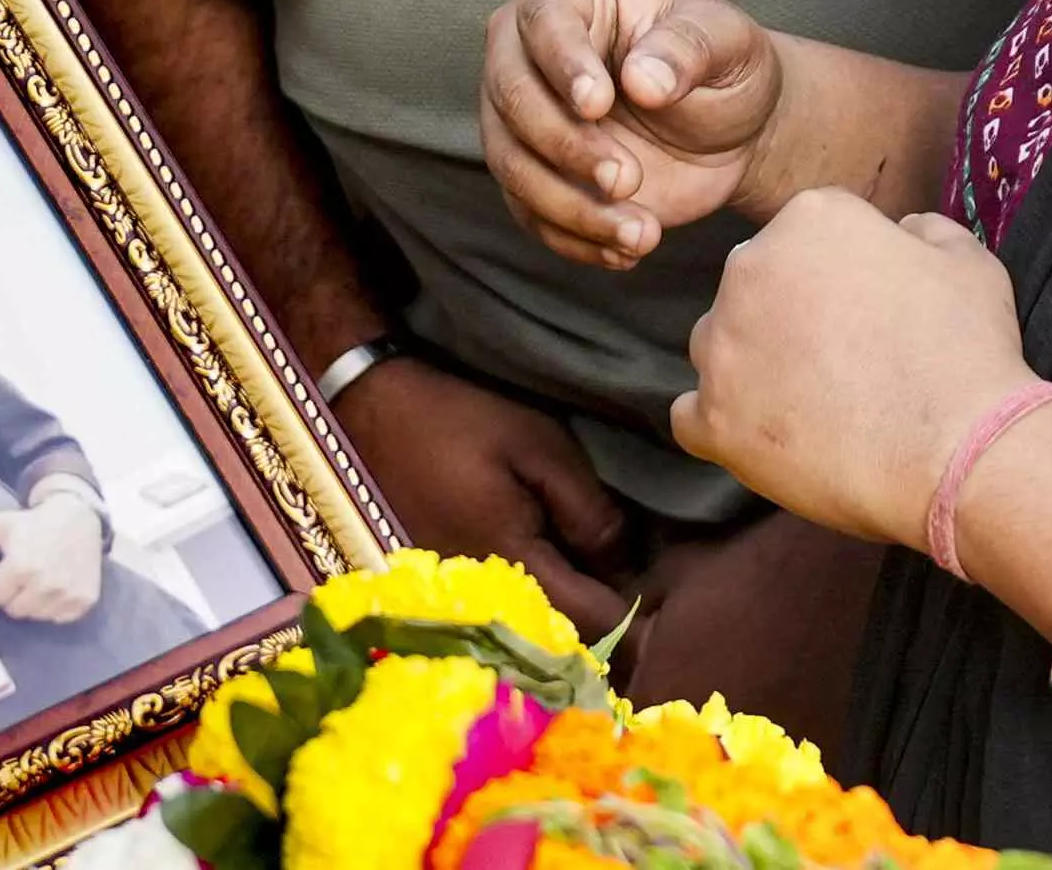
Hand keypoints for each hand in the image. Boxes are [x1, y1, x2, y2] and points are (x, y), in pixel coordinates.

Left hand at [0, 486, 107, 623]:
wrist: (79, 516)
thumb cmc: (33, 522)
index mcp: (22, 566)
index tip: (4, 571)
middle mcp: (45, 585)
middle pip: (14, 610)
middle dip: (12, 595)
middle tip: (21, 577)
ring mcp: (67, 595)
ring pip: (35, 616)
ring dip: (32, 602)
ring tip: (38, 582)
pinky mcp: (84, 601)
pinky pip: (58, 618)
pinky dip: (54, 607)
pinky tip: (56, 588)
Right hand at [343, 355, 634, 635]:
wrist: (371, 413)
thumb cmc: (459, 419)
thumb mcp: (538, 446)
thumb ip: (587, 509)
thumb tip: (624, 562)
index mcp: (511, 563)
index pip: (592, 620)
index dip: (641, 625)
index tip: (680, 621)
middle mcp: (482, 601)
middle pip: (565, 640)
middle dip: (615, 635)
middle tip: (659, 613)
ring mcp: (460, 602)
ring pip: (537, 633)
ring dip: (580, 625)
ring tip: (620, 598)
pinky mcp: (448, 590)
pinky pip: (509, 617)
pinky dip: (545, 610)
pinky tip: (569, 584)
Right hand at [485, 0, 783, 267]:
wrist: (732, 128)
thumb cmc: (725, 64)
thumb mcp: (728, 43)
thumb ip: (689, 50)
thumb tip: (641, 80)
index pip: (543, 18)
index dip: (563, 64)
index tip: (599, 104)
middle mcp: (527, 46)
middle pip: (509, 93)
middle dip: (564, 144)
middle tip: (626, 178)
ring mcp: (521, 113)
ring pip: (509, 161)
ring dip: (568, 205)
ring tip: (641, 231)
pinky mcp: (531, 171)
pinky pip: (528, 211)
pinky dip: (572, 238)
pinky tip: (625, 250)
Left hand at [674, 189, 1029, 550]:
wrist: (956, 450)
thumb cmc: (966, 350)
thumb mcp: (967, 260)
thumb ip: (924, 230)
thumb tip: (903, 231)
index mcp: (811, 219)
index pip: (808, 234)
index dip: (843, 273)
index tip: (870, 309)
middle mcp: (751, 268)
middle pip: (755, 284)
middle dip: (789, 314)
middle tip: (843, 358)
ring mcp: (724, 347)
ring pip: (721, 345)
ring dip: (753, 364)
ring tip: (810, 401)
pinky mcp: (712, 419)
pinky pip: (694, 414)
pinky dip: (725, 423)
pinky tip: (770, 434)